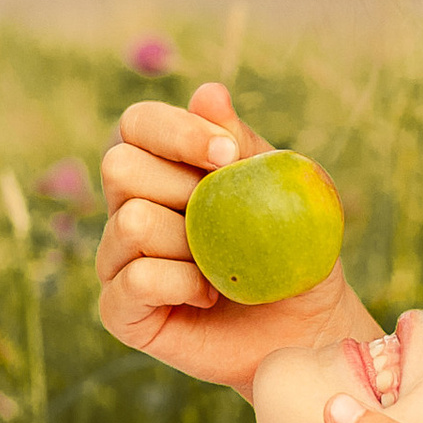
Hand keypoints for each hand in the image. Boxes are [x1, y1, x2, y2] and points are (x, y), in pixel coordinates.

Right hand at [96, 81, 374, 391]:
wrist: (305, 328)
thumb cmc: (292, 254)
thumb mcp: (281, 189)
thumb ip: (242, 144)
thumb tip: (209, 93)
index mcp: (160, 168)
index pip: (136, 123)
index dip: (176, 131)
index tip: (228, 156)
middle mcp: (127, 207)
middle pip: (119, 167)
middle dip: (183, 188)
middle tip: (228, 220)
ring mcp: (117, 260)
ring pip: (130, 224)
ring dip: (190, 243)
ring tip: (223, 266)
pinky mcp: (120, 310)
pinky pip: (136, 280)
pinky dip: (183, 285)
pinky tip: (209, 295)